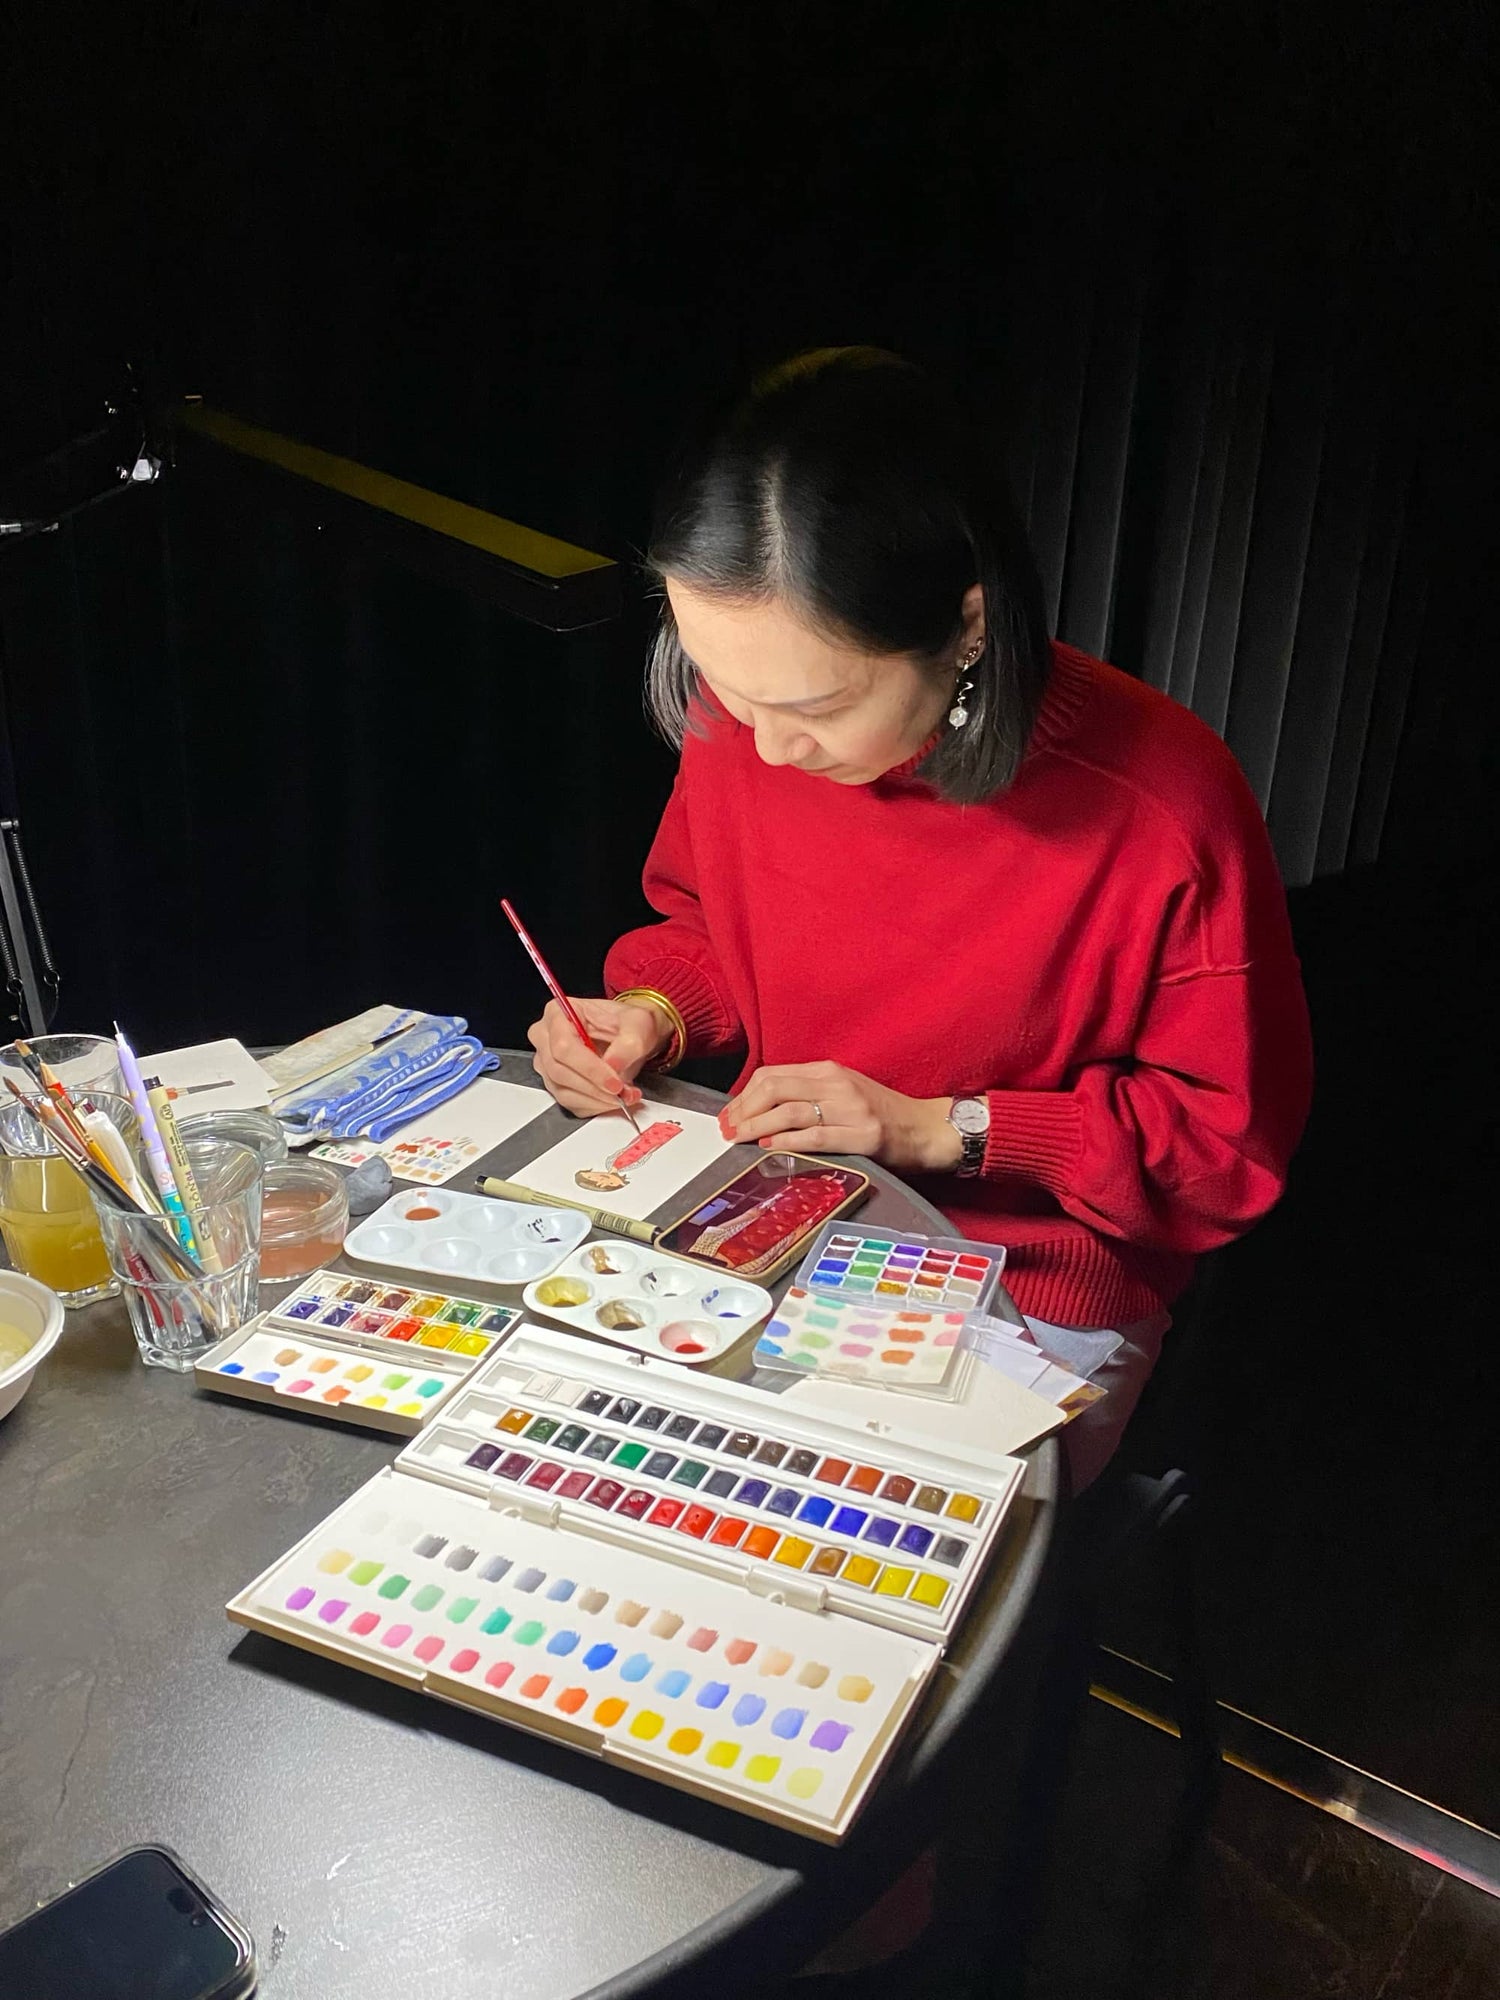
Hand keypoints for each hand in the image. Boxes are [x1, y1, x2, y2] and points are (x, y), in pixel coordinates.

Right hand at [526, 996, 668, 1117]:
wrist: (629, 1035)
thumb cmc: (628, 1023)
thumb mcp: (638, 1024)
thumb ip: (628, 1043)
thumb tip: (614, 1065)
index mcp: (558, 1013)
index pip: (563, 1046)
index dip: (589, 1068)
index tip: (614, 1082)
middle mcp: (545, 1037)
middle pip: (558, 1071)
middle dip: (594, 1087)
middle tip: (622, 1093)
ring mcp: (547, 1062)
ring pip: (563, 1091)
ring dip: (596, 1100)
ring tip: (624, 1097)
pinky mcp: (555, 1083)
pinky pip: (569, 1103)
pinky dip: (594, 1106)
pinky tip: (613, 1100)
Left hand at [718, 1061, 963, 1176]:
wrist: (926, 1128)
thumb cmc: (882, 1113)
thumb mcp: (843, 1092)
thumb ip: (808, 1094)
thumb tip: (761, 1110)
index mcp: (829, 1071)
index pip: (772, 1075)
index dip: (743, 1095)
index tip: (728, 1113)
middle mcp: (837, 1084)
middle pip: (774, 1089)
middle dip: (742, 1110)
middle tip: (726, 1129)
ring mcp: (851, 1109)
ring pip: (789, 1111)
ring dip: (756, 1126)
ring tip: (737, 1139)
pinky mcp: (863, 1136)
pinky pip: (815, 1136)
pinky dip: (786, 1141)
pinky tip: (767, 1147)